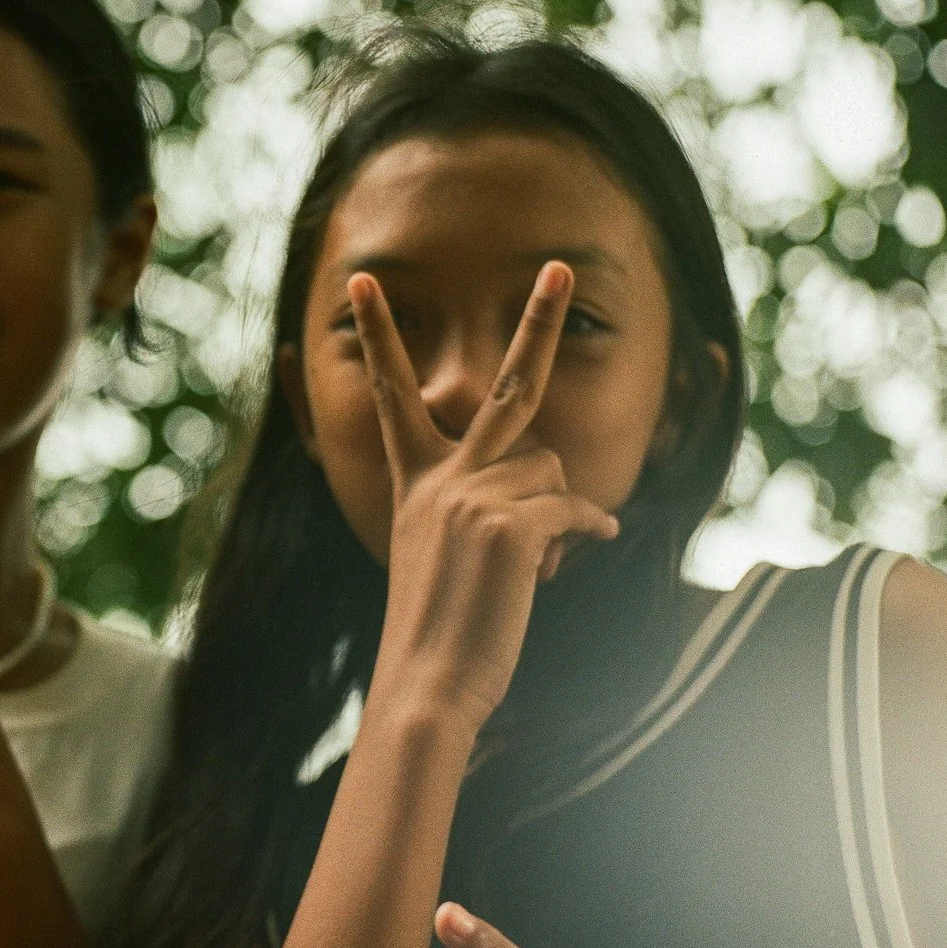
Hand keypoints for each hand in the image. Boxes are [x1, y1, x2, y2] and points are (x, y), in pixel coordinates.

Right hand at [352, 261, 619, 730]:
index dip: (377, 335)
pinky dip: (585, 530)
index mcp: (417, 480)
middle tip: (560, 266)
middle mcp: (443, 477)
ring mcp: (474, 497)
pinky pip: (573, 507)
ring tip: (538, 565)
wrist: (428, 681)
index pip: (394, 393)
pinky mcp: (510, 526)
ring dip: (561, 514)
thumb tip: (554, 490)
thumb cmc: (440, 628)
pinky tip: (575, 559)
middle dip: (538, 318)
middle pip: (503, 385)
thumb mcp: (444, 552)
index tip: (361, 282)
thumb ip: (483, 505)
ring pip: (552, 469)